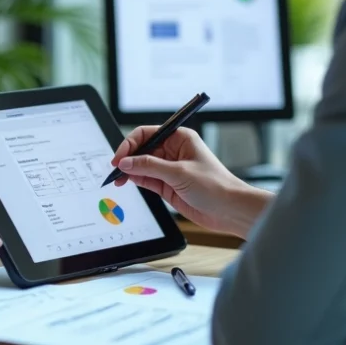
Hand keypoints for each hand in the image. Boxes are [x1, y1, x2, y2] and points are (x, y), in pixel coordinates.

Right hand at [111, 126, 271, 238]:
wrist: (230, 210)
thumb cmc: (215, 186)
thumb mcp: (179, 173)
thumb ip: (149, 167)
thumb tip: (126, 162)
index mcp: (179, 138)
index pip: (147, 134)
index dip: (130, 143)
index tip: (119, 156)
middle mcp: (173, 151)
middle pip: (142, 149)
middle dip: (127, 158)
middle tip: (115, 169)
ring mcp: (170, 169)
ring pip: (142, 165)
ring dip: (129, 171)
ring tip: (117, 179)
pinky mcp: (168, 185)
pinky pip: (146, 179)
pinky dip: (135, 180)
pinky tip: (127, 182)